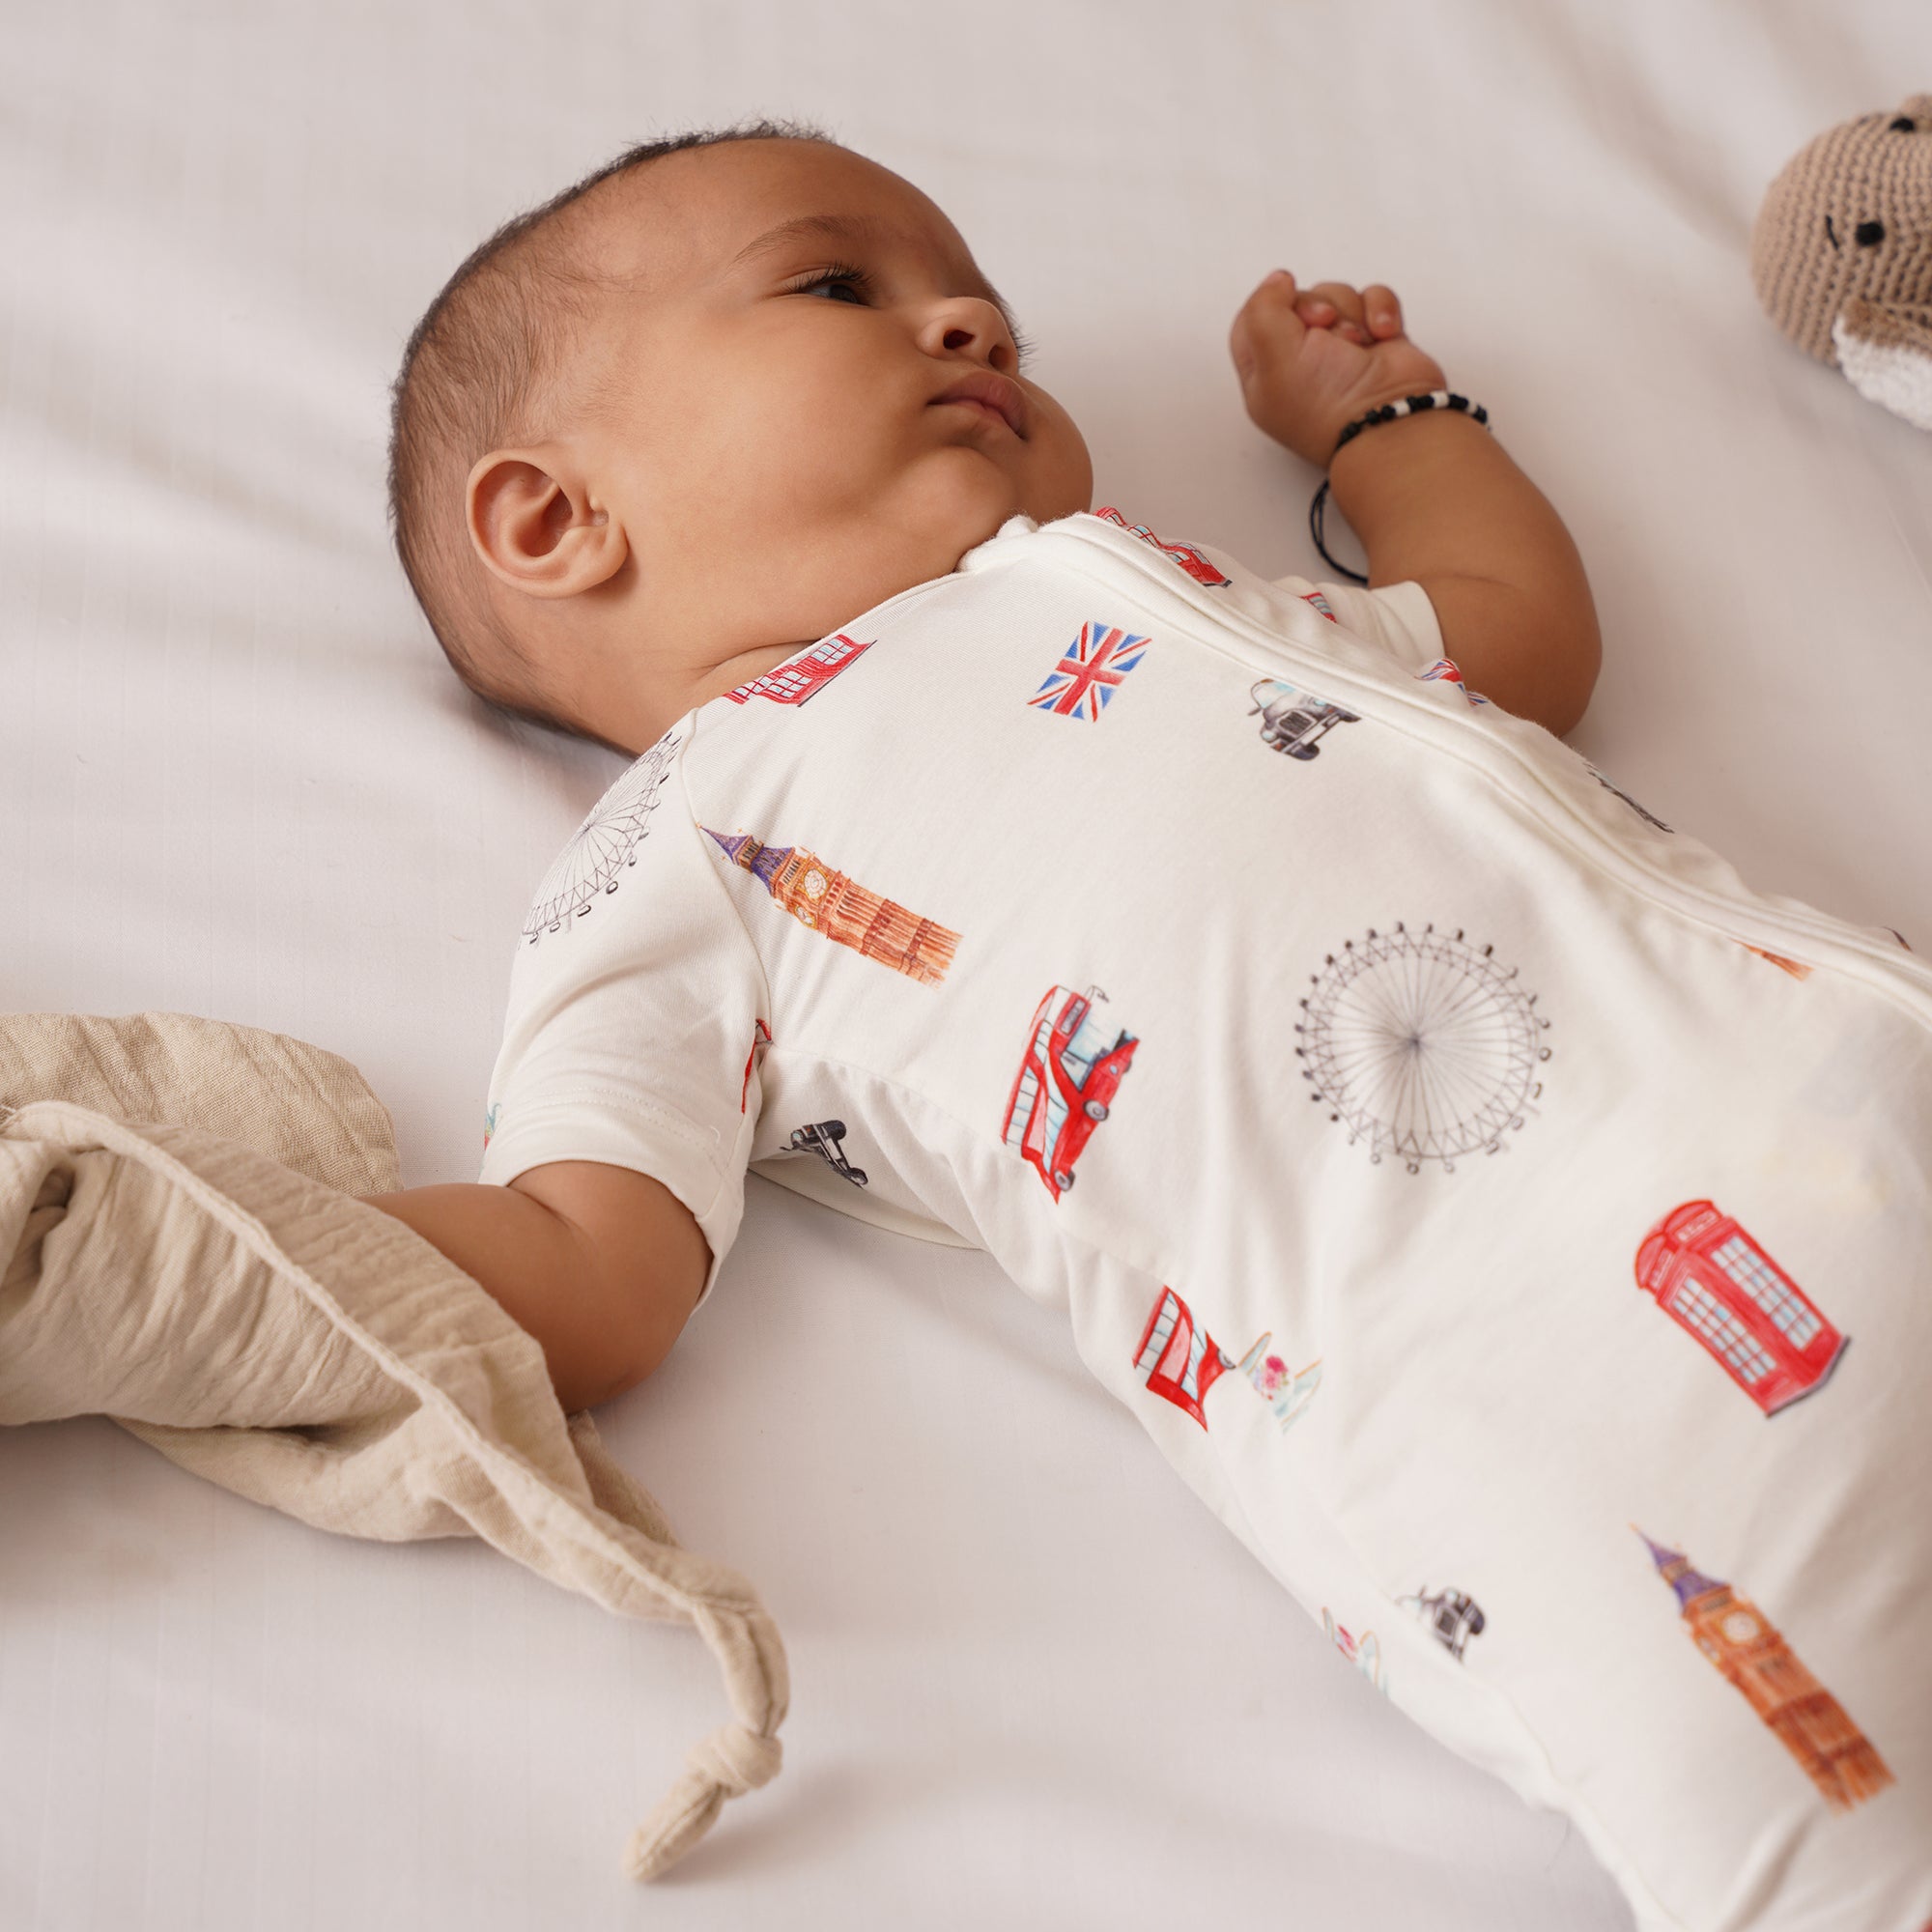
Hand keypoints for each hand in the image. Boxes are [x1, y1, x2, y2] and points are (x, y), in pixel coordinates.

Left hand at [1229, 272, 1446, 467]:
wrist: (1390, 420)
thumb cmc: (1329, 404)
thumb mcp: (1271, 356)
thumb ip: (1261, 309)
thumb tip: (1278, 282)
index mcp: (1265, 375)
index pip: (1252, 320)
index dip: (1270, 305)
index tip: (1288, 309)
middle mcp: (1300, 363)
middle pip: (1297, 301)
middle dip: (1316, 307)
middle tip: (1327, 330)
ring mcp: (1340, 351)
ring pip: (1337, 296)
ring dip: (1350, 314)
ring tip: (1358, 345)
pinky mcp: (1377, 341)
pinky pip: (1373, 299)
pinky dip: (1380, 311)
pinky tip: (1383, 336)